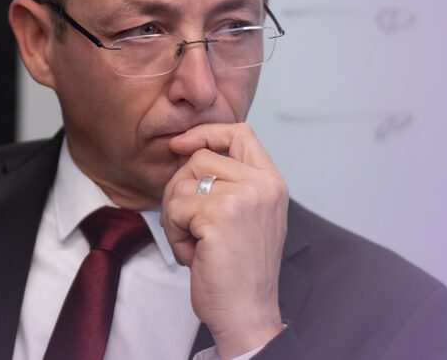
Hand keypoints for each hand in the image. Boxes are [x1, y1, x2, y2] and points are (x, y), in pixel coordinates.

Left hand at [160, 123, 287, 358]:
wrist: (246, 313)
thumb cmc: (237, 268)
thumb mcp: (244, 214)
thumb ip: (228, 181)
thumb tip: (186, 148)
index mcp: (271, 182)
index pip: (240, 132)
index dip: (205, 133)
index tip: (180, 146)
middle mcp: (262, 185)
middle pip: (199, 157)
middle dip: (179, 189)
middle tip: (188, 224)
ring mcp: (243, 198)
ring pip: (182, 183)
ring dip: (175, 216)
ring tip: (195, 242)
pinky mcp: (218, 215)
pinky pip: (175, 209)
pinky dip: (175, 235)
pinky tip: (194, 255)